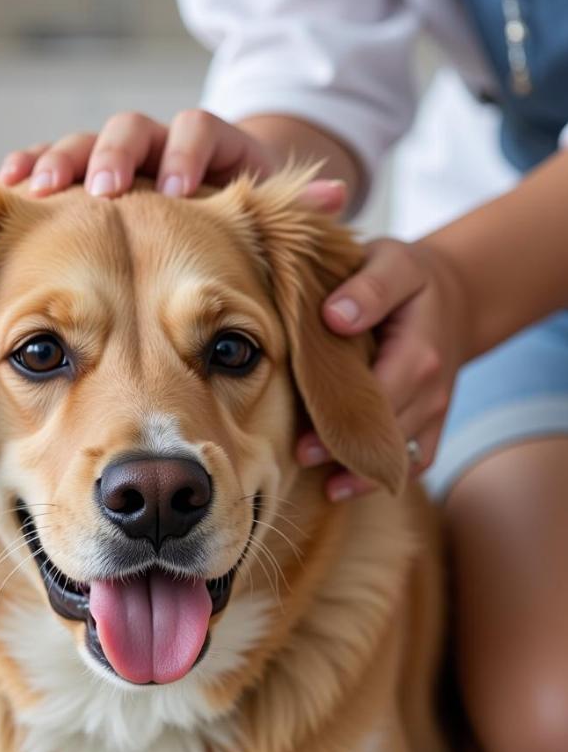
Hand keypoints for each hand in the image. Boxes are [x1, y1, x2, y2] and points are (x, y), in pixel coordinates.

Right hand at [0, 110, 285, 198]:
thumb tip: (334, 198)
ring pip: (85, 142)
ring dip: (59, 162)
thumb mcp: (271, 208)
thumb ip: (292, 206)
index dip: (187, 157)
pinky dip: (31, 168)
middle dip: (115, 157)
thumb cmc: (241, 214)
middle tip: (102, 191)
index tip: (179, 190)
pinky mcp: (87, 177)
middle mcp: (158, 146)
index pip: (196, 133)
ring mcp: (119, 159)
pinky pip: (54, 164)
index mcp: (209, 148)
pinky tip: (5, 187)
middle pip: (133, 129)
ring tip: (32, 187)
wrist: (216, 202)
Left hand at [296, 238, 470, 500]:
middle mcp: (430, 388)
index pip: (378, 396)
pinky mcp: (432, 421)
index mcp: (418, 351)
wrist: (454, 294)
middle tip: (296, 458)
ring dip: (360, 472)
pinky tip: (341, 489)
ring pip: (399, 454)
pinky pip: (415, 461)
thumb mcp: (392, 263)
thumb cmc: (410, 277)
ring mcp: (434, 409)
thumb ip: (368, 288)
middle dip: (341, 449)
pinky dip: (381, 478)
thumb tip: (335, 316)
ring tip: (322, 487)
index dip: (338, 419)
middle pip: (384, 431)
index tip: (301, 437)